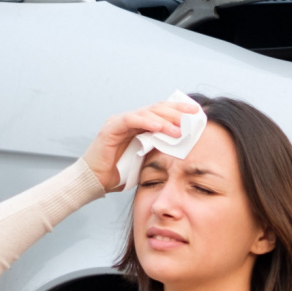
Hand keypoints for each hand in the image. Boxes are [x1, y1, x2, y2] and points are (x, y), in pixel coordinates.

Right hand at [82, 99, 200, 190]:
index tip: (197, 114)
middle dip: (177, 111)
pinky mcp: (111, 128)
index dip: (179, 111)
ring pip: (147, 112)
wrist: (95, 182)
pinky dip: (146, 122)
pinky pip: (131, 120)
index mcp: (139, 126)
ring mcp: (120, 122)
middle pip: (157, 108)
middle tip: (194, 114)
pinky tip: (160, 127)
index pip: (162, 113)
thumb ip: (158, 150)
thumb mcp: (145, 161)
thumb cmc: (118, 174)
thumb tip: (180, 148)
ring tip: (179, 128)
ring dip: (165, 119)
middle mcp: (130, 120)